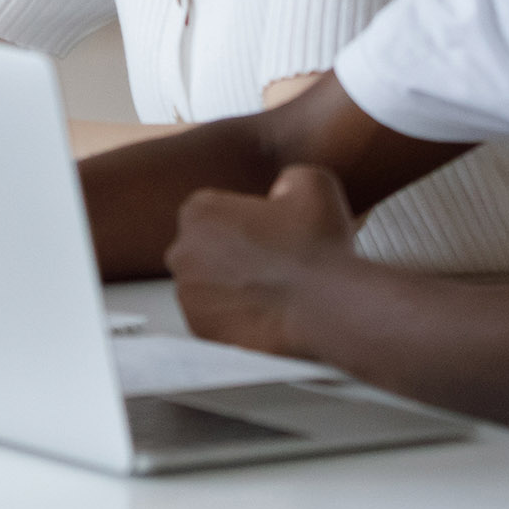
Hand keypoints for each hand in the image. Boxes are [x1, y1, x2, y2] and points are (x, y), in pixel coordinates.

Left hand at [166, 164, 360, 358]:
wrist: (326, 306)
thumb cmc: (317, 246)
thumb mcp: (311, 182)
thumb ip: (285, 178)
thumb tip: (280, 192)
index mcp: (199, 211)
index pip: (213, 213)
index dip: (244, 223)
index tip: (268, 234)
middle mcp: (182, 251)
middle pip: (204, 249)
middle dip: (232, 255)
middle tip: (271, 263)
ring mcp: (188, 294)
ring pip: (207, 286)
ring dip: (232, 287)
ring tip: (272, 290)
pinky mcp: (199, 329)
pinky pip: (214, 319)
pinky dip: (234, 317)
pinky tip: (265, 313)